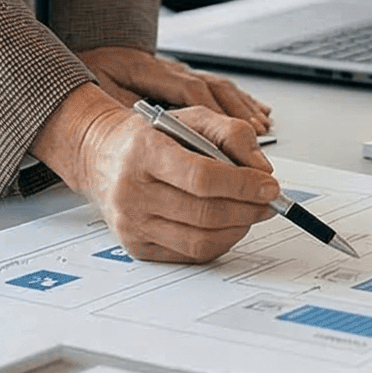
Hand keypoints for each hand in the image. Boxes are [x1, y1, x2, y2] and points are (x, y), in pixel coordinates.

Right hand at [32, 81, 276, 262]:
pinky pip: (189, 254)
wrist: (101, 156)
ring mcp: (131, 223)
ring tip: (251, 213)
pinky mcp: (136, 246)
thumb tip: (261, 170)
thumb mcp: (191, 118)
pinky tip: (227, 226)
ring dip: (238, 229)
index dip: (242, 185)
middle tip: (268, 202)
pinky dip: (218, 243)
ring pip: (200, 240)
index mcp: (144, 152)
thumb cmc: (148, 137)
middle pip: (205, 213)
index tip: (270, 187)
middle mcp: (132, 191)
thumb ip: (232, 134)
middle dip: (248, 209)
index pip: (202, 178)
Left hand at [78, 46, 270, 135]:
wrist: (97, 50)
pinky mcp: (188, 79)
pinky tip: (257, 114)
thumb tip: (142, 132)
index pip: (190, 90)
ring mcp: (184, 73)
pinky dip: (242, 103)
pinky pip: (221, 90)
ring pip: (222, 88)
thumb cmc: (99, 72)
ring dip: (244, 109)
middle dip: (238, 113)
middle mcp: (175, 70)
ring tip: (262, 128)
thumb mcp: (103, 91)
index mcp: (152, 70)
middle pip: (215, 88)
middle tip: (256, 137)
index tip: (229, 130)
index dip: (213, 112)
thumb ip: (124, 110)